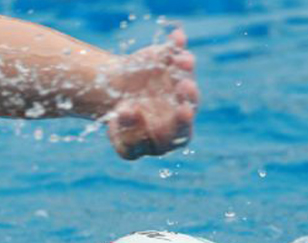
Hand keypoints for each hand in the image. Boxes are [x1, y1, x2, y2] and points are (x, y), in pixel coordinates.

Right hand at [104, 28, 198, 159]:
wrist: (116, 100)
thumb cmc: (123, 127)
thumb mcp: (122, 140)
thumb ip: (128, 134)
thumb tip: (129, 112)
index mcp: (174, 132)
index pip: (183, 129)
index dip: (183, 120)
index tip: (183, 111)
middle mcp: (182, 105)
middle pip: (191, 100)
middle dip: (188, 93)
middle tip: (185, 86)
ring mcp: (177, 81)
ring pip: (186, 73)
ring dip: (185, 66)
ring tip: (181, 61)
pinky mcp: (169, 61)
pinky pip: (176, 51)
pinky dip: (177, 44)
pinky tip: (177, 36)